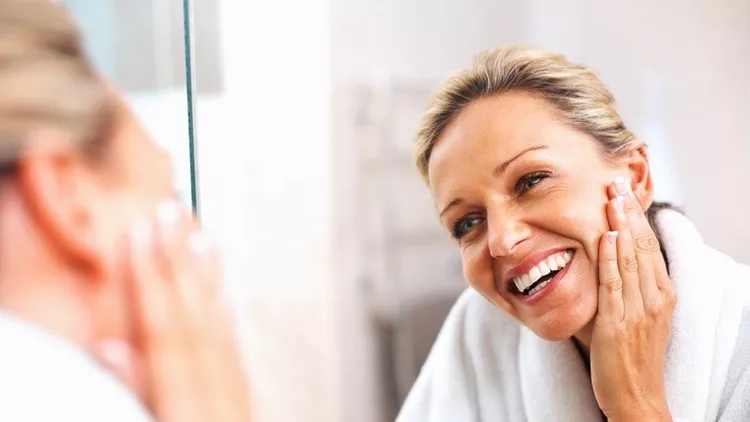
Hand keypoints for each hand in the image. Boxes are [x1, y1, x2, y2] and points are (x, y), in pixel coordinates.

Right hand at [98, 201, 251, 421]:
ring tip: (202, 235)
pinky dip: (226, 317)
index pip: (163, 323)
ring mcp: (234, 393)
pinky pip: (235, 348)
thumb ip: (135, 391)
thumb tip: (108, 348)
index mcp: (186, 398)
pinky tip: (224, 296)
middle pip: (193, 311)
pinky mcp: (243, 402)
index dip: (149, 273)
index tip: (141, 230)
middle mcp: (215, 388)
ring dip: (208, 277)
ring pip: (219, 322)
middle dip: (179, 257)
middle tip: (171, 210)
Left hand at [590, 178, 676, 420]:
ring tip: (612, 197)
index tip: (625, 191)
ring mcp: (638, 311)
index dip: (637, 217)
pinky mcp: (617, 324)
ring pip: (630, 259)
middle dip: (629, 211)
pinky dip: (611, 259)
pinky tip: (606, 237)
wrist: (637, 398)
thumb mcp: (640, 317)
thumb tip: (611, 257)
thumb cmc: (633, 358)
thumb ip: (629, 288)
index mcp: (662, 295)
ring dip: (620, 225)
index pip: (650, 246)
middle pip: (642, 246)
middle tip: (616, 181)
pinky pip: (614, 285)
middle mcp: (655, 299)